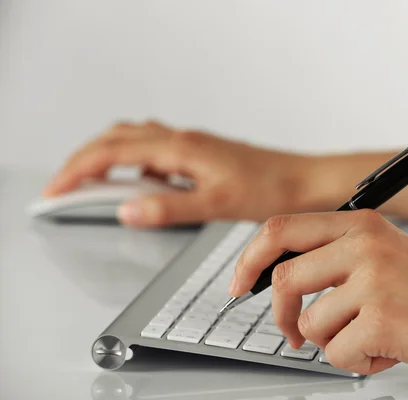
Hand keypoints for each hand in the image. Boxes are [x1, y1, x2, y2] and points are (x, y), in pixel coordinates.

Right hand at [44, 121, 314, 226]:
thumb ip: (169, 207)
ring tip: (95, 183)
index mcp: (180, 149)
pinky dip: (137, 162)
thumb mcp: (216, 204)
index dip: (79, 170)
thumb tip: (127, 210)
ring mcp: (192, 145)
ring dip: (109, 156)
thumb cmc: (270, 189)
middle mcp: (183, 140)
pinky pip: (157, 150)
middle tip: (66, 185)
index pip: (113, 151)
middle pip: (117, 138)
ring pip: (136, 140)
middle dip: (85, 159)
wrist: (303, 181)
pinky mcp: (202, 154)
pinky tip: (144, 184)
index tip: (56, 189)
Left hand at [229, 210, 407, 393]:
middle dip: (280, 316)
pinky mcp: (383, 317)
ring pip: (309, 323)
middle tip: (292, 335)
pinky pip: (337, 353)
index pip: (281, 229)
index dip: (250, 260)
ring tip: (375, 338)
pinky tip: (393, 349)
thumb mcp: (388, 259)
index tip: (240, 285)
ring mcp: (374, 278)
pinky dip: (360, 362)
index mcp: (363, 224)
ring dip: (336, 343)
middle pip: (283, 278)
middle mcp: (365, 244)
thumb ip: (337, 260)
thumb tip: (278, 278)